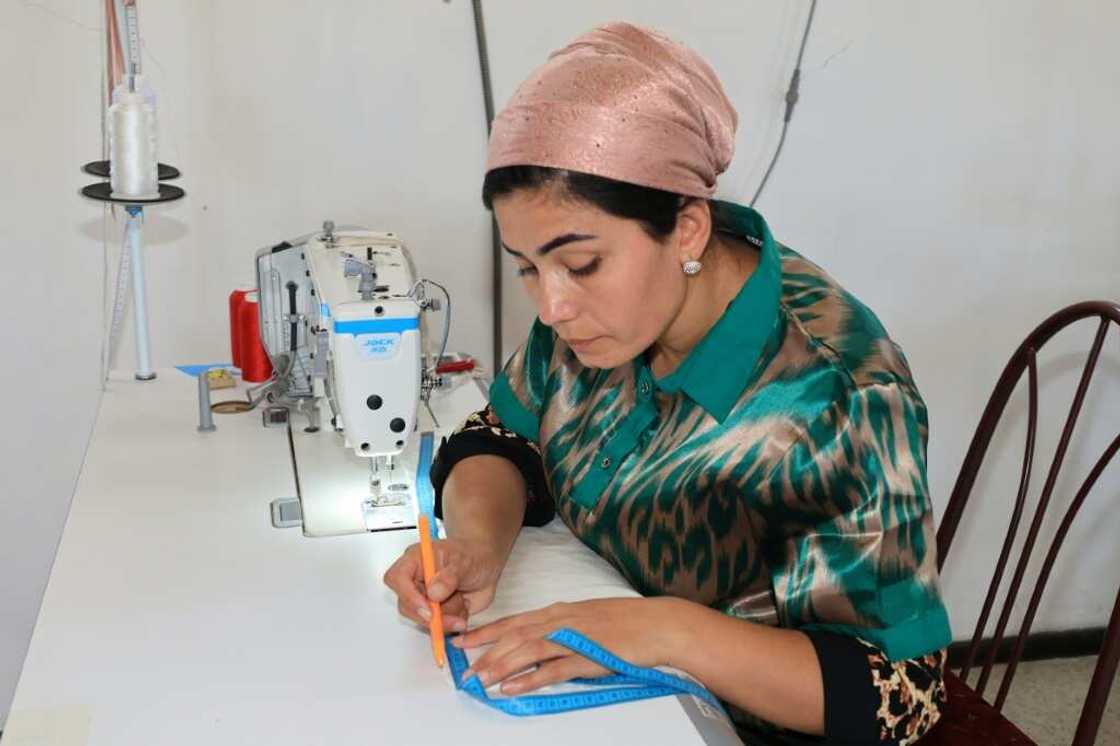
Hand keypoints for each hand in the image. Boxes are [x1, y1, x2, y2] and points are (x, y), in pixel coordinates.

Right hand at [382, 538, 505, 631]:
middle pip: (406, 606)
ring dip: (447, 616)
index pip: (397, 578)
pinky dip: (453, 621)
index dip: (409, 596)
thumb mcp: (465, 561)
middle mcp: (415, 580)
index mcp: (416, 560)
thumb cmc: (472, 554)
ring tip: (463, 600)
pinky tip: (464, 606)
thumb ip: (450, 576)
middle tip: (455, 619)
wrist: (487, 563)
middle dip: (432, 616)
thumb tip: (433, 593)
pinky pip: (438, 626)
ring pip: (424, 619)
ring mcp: (424, 597)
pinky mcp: (435, 612)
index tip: (429, 609)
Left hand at [453, 597, 678, 694]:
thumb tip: (538, 644)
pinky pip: (552, 669)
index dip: (487, 631)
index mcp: (559, 611)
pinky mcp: (588, 657)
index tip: (464, 641)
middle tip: (463, 668)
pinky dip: (529, 678)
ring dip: (501, 665)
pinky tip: (512, 688)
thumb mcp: (586, 620)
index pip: (515, 620)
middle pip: (514, 635)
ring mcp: (574, 638)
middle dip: (485, 651)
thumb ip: (561, 629)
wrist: (658, 625)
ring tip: (480, 680)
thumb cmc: (626, 623)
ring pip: (527, 650)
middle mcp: (561, 621)